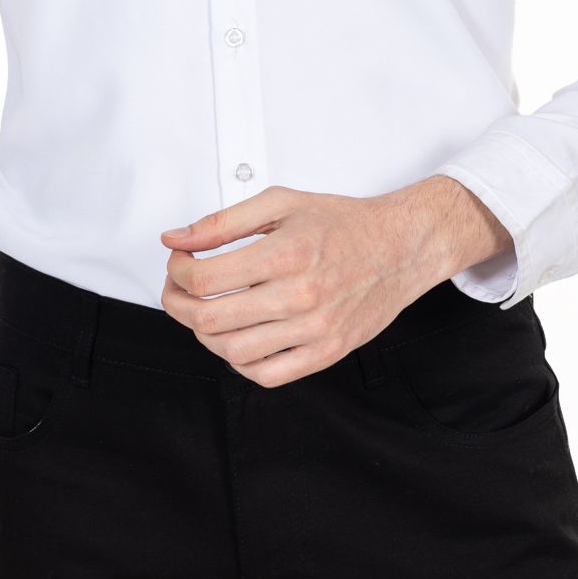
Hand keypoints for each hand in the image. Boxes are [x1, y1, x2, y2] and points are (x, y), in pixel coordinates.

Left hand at [158, 177, 509, 385]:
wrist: (401, 247)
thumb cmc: (344, 223)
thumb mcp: (281, 203)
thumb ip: (223, 221)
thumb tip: (176, 238)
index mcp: (285, 254)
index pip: (204, 279)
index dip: (178, 271)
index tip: (180, 262)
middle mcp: (299, 296)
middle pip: (210, 319)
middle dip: (179, 303)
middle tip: (180, 288)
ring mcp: (314, 330)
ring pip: (232, 352)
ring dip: (204, 334)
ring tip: (207, 311)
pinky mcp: (327, 353)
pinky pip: (267, 375)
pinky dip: (240, 362)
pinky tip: (239, 338)